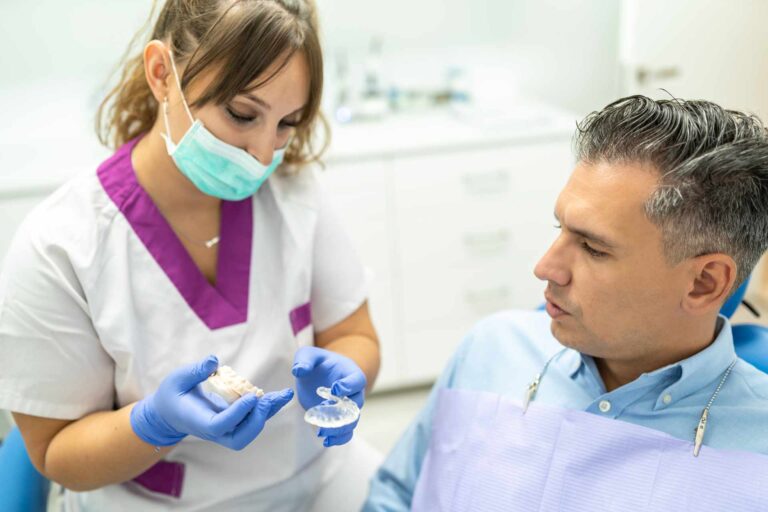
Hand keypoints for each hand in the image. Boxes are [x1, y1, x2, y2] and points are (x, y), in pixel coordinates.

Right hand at [130, 355, 293, 449]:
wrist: (170, 413)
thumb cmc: (172, 394)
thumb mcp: (177, 379)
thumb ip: (195, 371)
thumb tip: (214, 360)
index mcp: (198, 421)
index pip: (220, 425)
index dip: (237, 414)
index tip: (251, 397)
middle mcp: (214, 430)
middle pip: (239, 437)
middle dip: (256, 420)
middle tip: (267, 399)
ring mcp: (225, 429)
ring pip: (250, 430)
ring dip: (268, 413)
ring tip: (284, 394)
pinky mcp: (234, 421)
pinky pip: (253, 418)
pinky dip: (267, 408)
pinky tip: (281, 395)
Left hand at [292, 346, 365, 446]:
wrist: (321, 374)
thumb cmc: (317, 362)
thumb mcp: (308, 355)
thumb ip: (305, 360)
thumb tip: (299, 371)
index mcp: (350, 374)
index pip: (357, 381)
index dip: (348, 386)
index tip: (335, 389)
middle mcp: (354, 392)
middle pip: (356, 405)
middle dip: (341, 410)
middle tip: (323, 410)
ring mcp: (348, 407)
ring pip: (351, 421)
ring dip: (339, 428)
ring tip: (321, 432)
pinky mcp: (340, 419)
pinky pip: (347, 432)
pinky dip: (339, 438)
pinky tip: (326, 441)